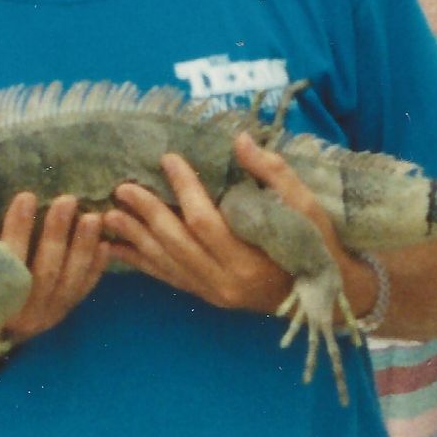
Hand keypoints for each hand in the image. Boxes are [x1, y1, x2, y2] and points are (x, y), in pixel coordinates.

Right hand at [0, 195, 105, 358]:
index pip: (9, 265)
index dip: (17, 231)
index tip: (25, 197)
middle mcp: (25, 316)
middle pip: (46, 272)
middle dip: (58, 235)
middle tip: (67, 199)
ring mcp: (48, 317)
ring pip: (70, 281)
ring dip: (83, 249)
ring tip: (93, 216)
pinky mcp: (61, 314)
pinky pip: (82, 292)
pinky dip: (96, 269)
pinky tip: (106, 244)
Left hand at [105, 134, 362, 318]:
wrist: (327, 294)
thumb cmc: (318, 245)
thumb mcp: (307, 207)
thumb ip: (274, 174)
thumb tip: (239, 140)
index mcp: (250, 260)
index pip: (205, 221)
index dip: (184, 189)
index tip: (168, 159)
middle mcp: (226, 282)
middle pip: (176, 243)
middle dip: (147, 214)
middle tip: (123, 188)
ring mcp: (214, 293)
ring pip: (166, 264)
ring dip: (134, 239)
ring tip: (108, 216)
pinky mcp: (208, 297)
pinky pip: (169, 278)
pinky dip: (142, 263)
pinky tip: (118, 249)